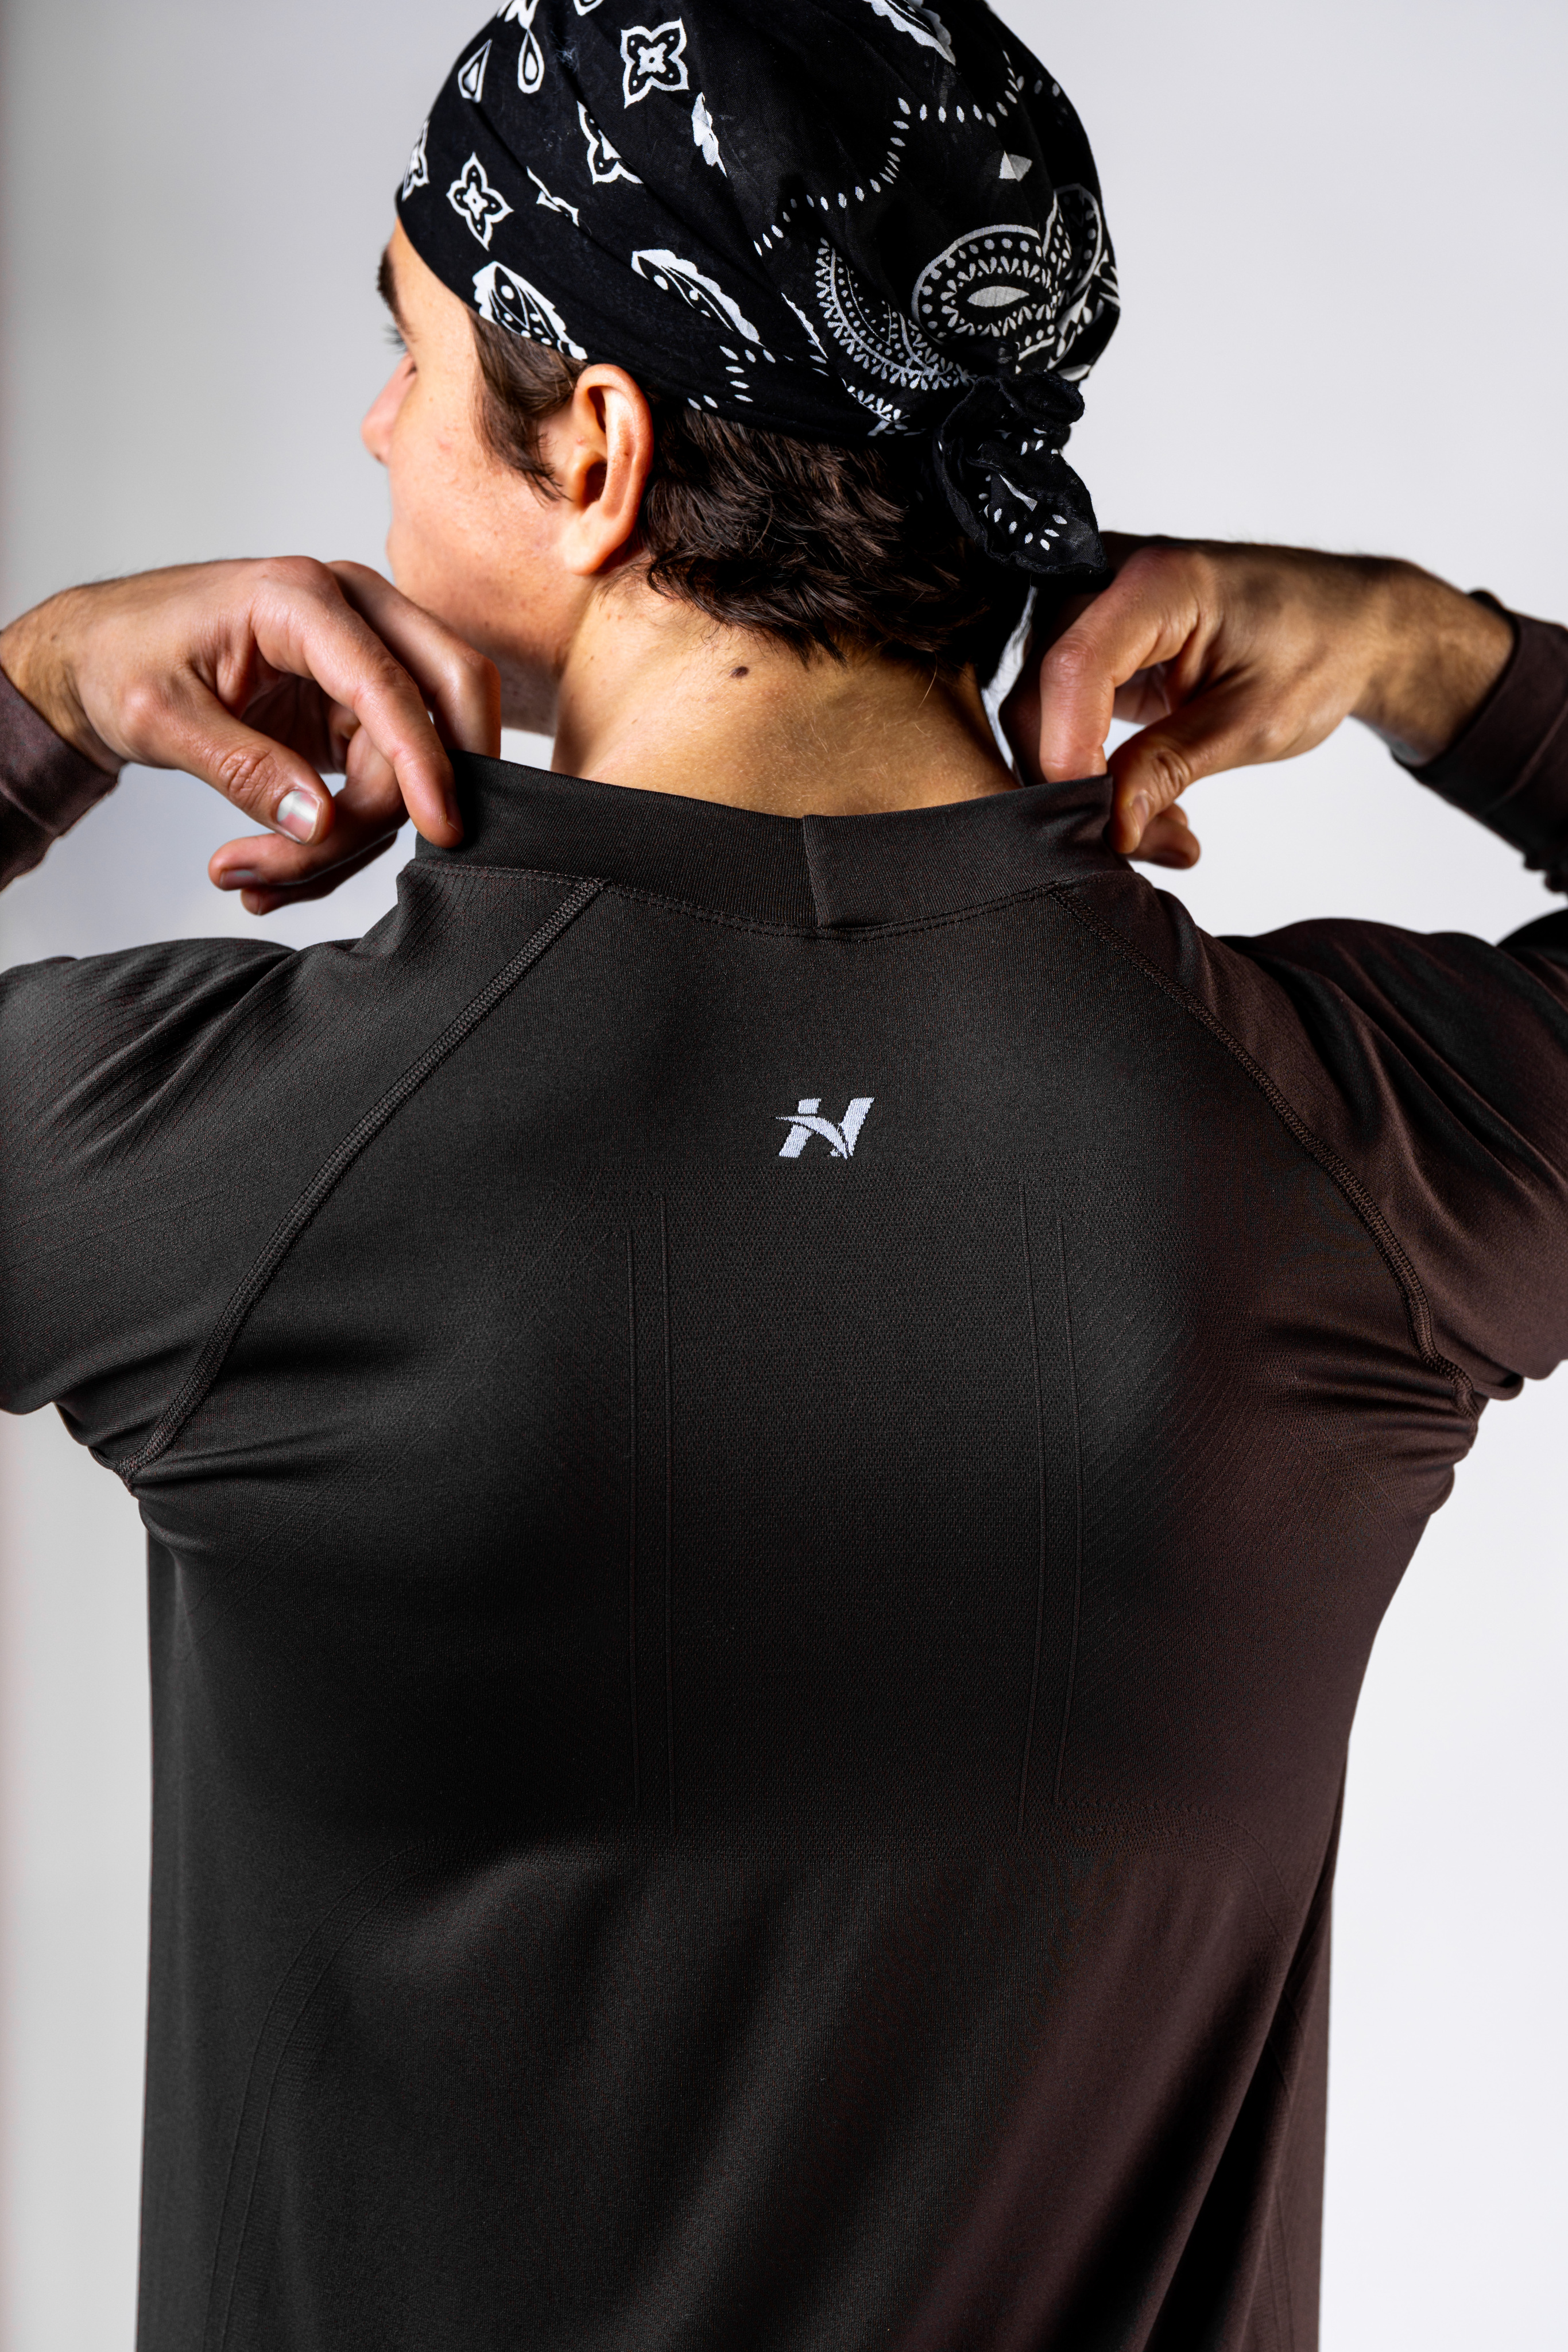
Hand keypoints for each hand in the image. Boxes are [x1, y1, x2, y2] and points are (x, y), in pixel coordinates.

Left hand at [0, 558, 500, 912]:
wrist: (100, 655)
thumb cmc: (120, 661)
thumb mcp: (161, 719)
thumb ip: (242, 769)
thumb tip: (319, 822)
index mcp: (299, 597)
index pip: (391, 682)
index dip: (422, 760)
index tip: (440, 829)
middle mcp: (350, 611)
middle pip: (447, 696)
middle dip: (424, 788)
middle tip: (346, 859)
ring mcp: (363, 655)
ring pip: (416, 754)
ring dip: (355, 834)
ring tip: (254, 878)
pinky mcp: (358, 703)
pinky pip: (386, 776)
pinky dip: (345, 833)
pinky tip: (277, 865)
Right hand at [1000, 536, 1515, 861]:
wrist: (1347, 625)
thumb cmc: (1318, 650)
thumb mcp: (1250, 721)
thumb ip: (1169, 767)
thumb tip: (1110, 829)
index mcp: (1157, 579)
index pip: (1074, 668)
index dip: (1072, 756)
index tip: (1103, 827)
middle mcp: (1106, 577)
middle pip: (1041, 693)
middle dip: (1078, 784)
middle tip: (1146, 846)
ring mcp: (1092, 608)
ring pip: (1041, 713)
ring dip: (1085, 785)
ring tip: (1159, 831)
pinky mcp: (1094, 644)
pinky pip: (1060, 714)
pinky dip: (1091, 769)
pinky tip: (1140, 803)